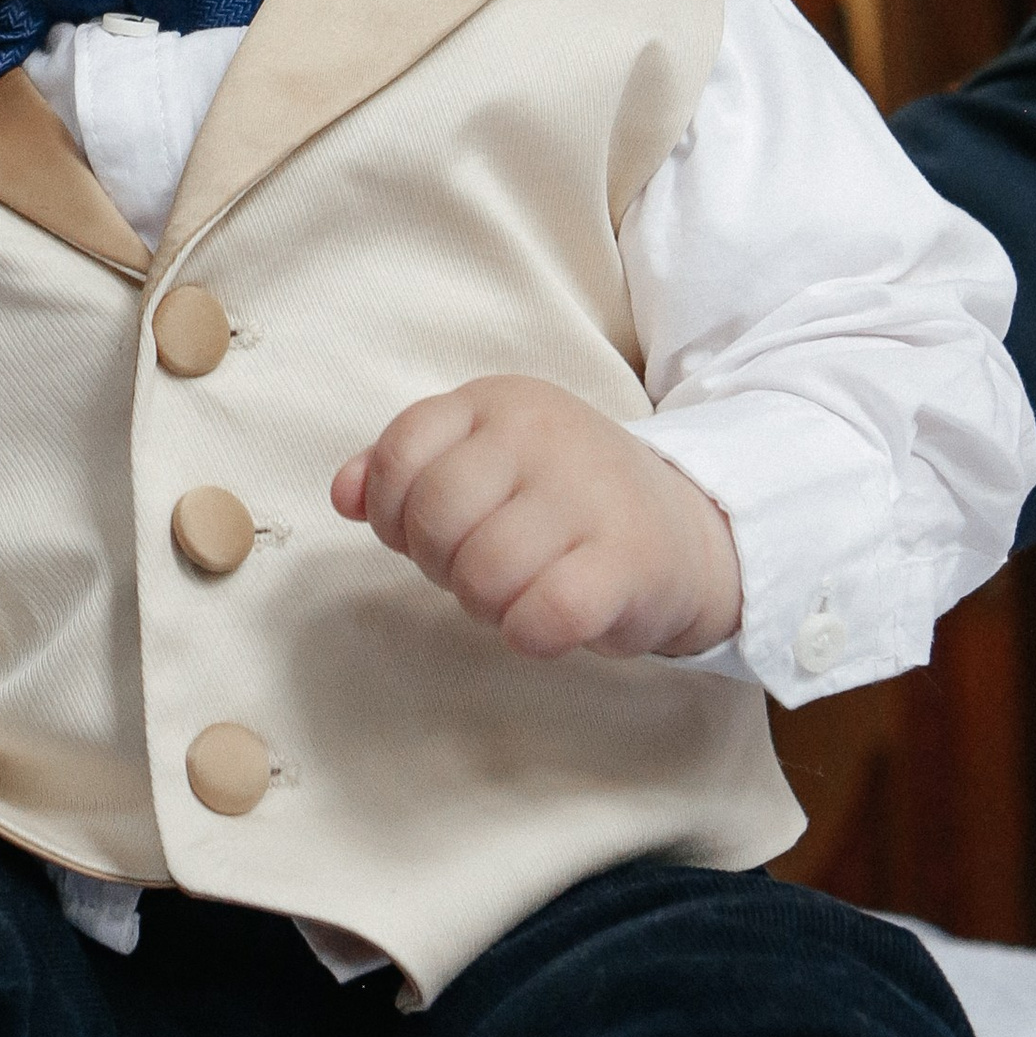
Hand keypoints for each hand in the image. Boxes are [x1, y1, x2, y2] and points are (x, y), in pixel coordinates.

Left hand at [333, 375, 741, 664]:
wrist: (692, 532)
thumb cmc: (566, 504)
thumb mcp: (487, 464)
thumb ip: (409, 472)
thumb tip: (343, 494)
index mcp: (499, 402)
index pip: (401, 450)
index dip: (394, 512)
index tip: (427, 534)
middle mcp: (542, 432)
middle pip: (436, 517)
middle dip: (442, 564)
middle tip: (481, 571)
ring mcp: (588, 491)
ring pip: (483, 571)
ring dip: (488, 604)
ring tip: (521, 592)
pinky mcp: (628, 559)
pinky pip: (543, 615)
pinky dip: (531, 634)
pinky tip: (550, 622)